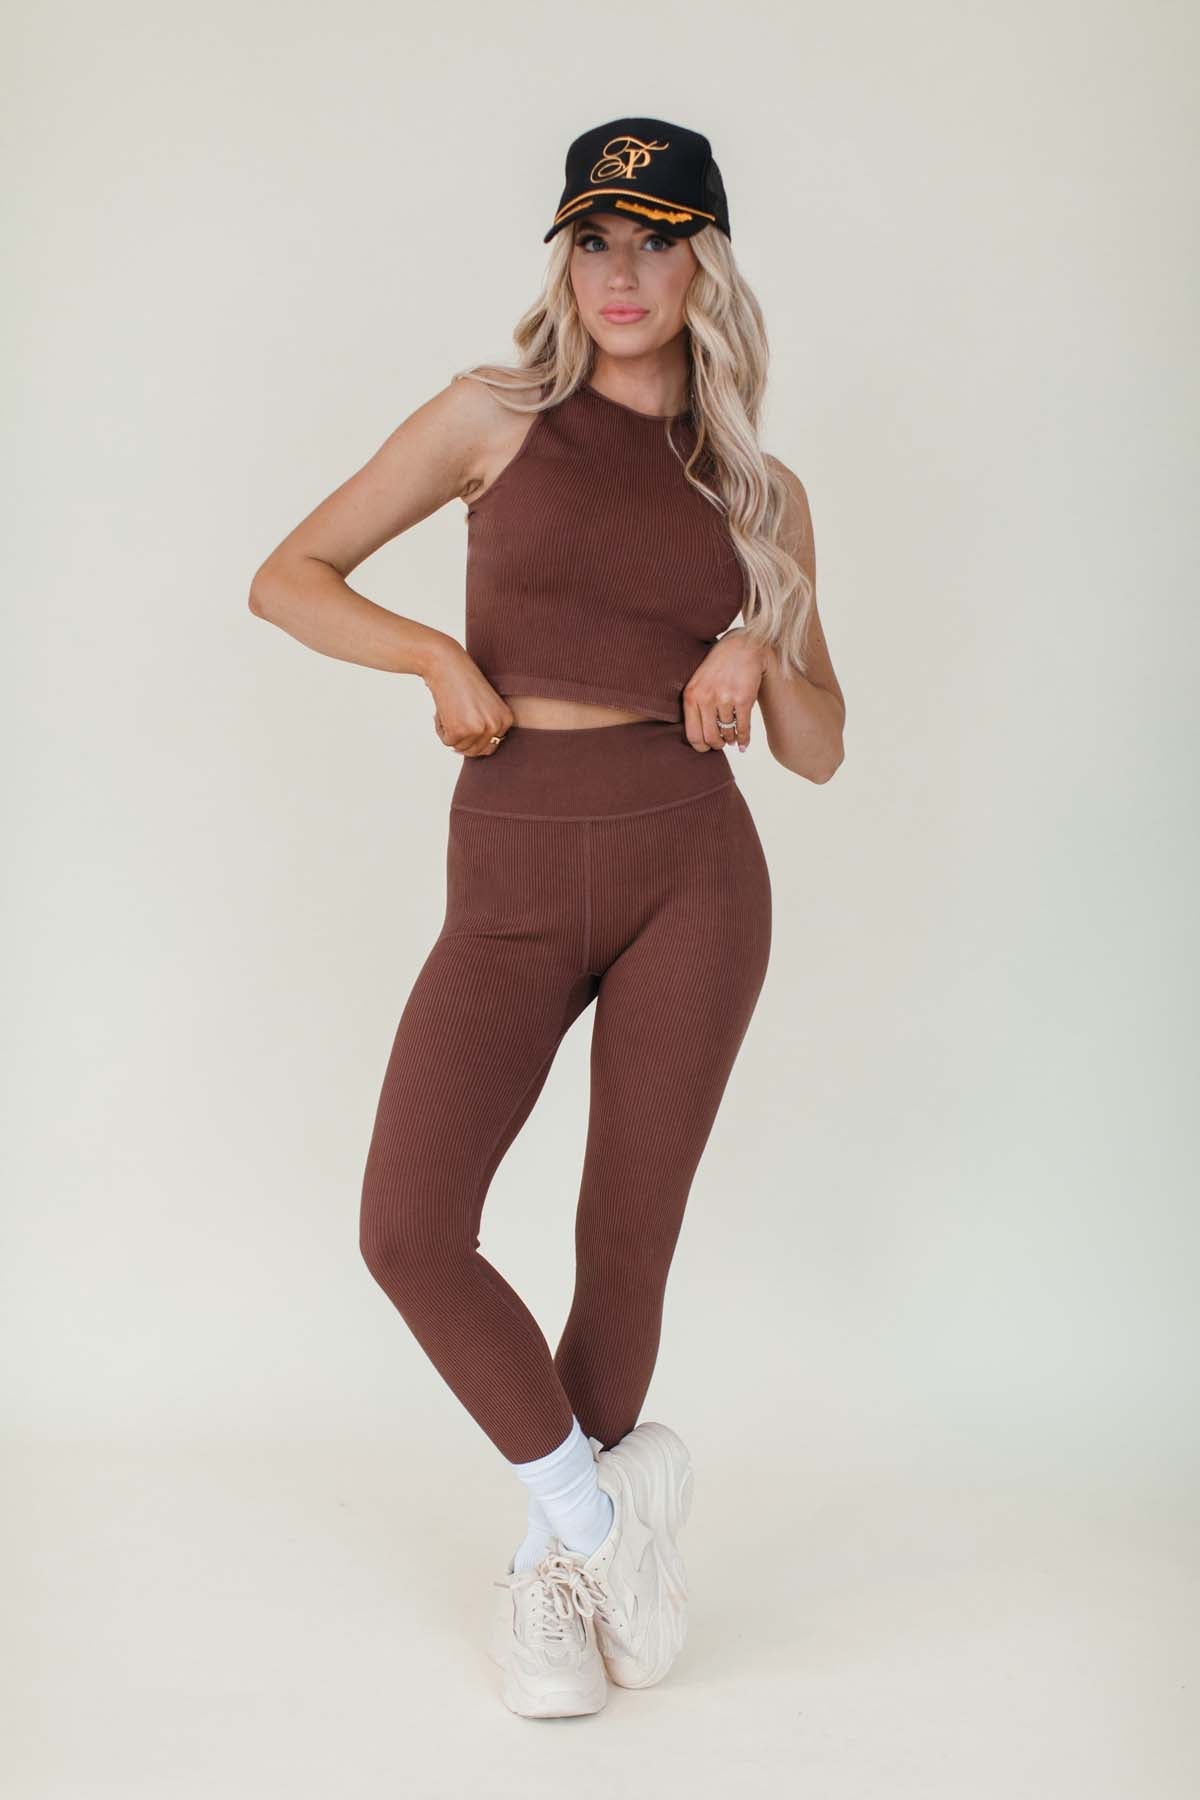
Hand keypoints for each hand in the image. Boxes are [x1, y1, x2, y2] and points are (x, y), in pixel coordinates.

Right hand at [423, 643, 514, 756]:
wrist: (447, 664)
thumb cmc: (463, 681)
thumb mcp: (485, 704)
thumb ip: (486, 726)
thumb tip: (472, 752)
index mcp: (506, 720)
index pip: (490, 746)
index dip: (472, 737)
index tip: (464, 719)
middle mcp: (496, 726)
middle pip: (475, 751)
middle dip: (461, 738)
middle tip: (454, 716)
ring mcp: (479, 729)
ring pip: (460, 748)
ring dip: (450, 732)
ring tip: (450, 710)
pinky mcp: (460, 731)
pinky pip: (447, 741)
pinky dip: (440, 728)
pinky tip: (443, 709)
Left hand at [681, 627, 770, 753]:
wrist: (741, 647)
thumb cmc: (718, 666)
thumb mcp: (697, 682)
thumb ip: (695, 705)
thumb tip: (699, 738)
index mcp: (691, 695)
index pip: (692, 734)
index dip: (701, 746)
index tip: (706, 747)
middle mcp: (706, 698)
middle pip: (710, 738)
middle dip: (717, 745)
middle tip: (721, 744)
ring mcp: (725, 698)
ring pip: (727, 733)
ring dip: (731, 739)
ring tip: (732, 738)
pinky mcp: (743, 699)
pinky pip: (742, 728)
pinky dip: (744, 739)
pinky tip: (743, 744)